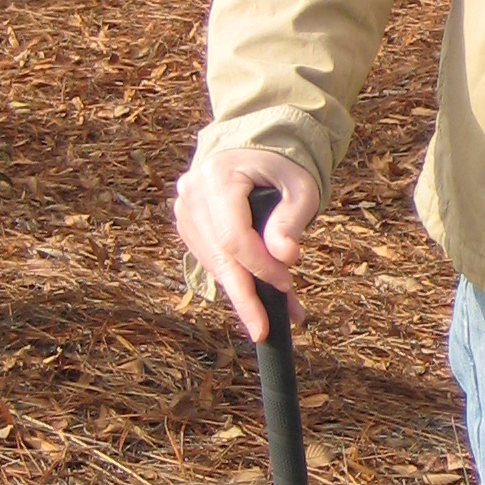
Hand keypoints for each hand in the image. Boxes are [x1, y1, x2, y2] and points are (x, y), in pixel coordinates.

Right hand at [172, 146, 321, 344]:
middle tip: (264, 331)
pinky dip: (239, 279)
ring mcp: (185, 212)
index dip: (260, 266)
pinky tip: (264, 294)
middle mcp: (192, 194)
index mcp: (217, 176)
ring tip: (282, 310)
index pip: (233, 236)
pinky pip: (213, 261)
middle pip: (219, 256)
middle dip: (246, 296)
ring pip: (215, 264)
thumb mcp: (299, 186)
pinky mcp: (189, 228)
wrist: (255, 152)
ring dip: (247, 291)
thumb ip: (292, 219)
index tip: (287, 283)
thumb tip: (286, 257)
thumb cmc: (282, 166)